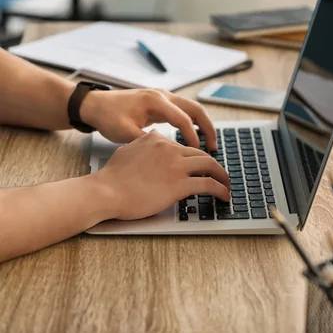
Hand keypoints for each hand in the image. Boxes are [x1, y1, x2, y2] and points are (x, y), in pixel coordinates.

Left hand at [80, 88, 216, 149]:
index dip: (192, 137)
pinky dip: (193, 124)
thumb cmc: (107, 117)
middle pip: (196, 109)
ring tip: (209, 145)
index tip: (198, 153)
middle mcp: (163, 95)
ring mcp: (163, 98)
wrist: (94, 105)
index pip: (183, 119)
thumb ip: (147, 143)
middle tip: (214, 147)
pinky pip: (184, 112)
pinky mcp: (161, 104)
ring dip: (203, 126)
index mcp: (155, 101)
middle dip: (208, 129)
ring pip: (192, 109)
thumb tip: (167, 155)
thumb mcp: (124, 133)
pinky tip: (194, 140)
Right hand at [95, 130, 230, 219]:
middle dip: (214, 165)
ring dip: (223, 176)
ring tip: (227, 185)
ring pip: (210, 166)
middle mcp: (170, 149)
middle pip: (201, 154)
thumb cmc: (111, 177)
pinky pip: (208, 185)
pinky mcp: (180, 185)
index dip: (196, 158)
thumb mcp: (128, 149)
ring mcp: (176, 166)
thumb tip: (153, 136)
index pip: (184, 147)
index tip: (202, 166)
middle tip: (220, 174)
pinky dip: (220, 190)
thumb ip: (144, 143)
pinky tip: (225, 195)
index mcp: (158, 140)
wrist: (105, 191)